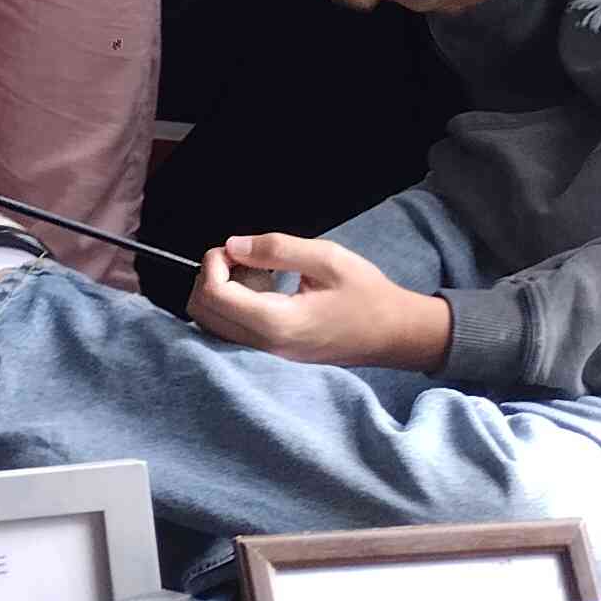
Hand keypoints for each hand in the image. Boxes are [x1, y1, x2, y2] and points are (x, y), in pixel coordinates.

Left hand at [193, 233, 453, 369]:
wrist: (397, 335)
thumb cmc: (367, 294)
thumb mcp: (327, 258)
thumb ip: (276, 249)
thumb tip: (233, 245)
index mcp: (278, 323)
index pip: (214, 297)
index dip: (213, 263)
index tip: (235, 248)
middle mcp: (268, 346)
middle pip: (203, 314)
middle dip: (210, 276)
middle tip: (241, 257)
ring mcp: (270, 355)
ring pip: (214, 326)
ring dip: (219, 292)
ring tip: (254, 273)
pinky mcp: (275, 355)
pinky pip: (232, 333)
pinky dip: (232, 307)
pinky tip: (262, 289)